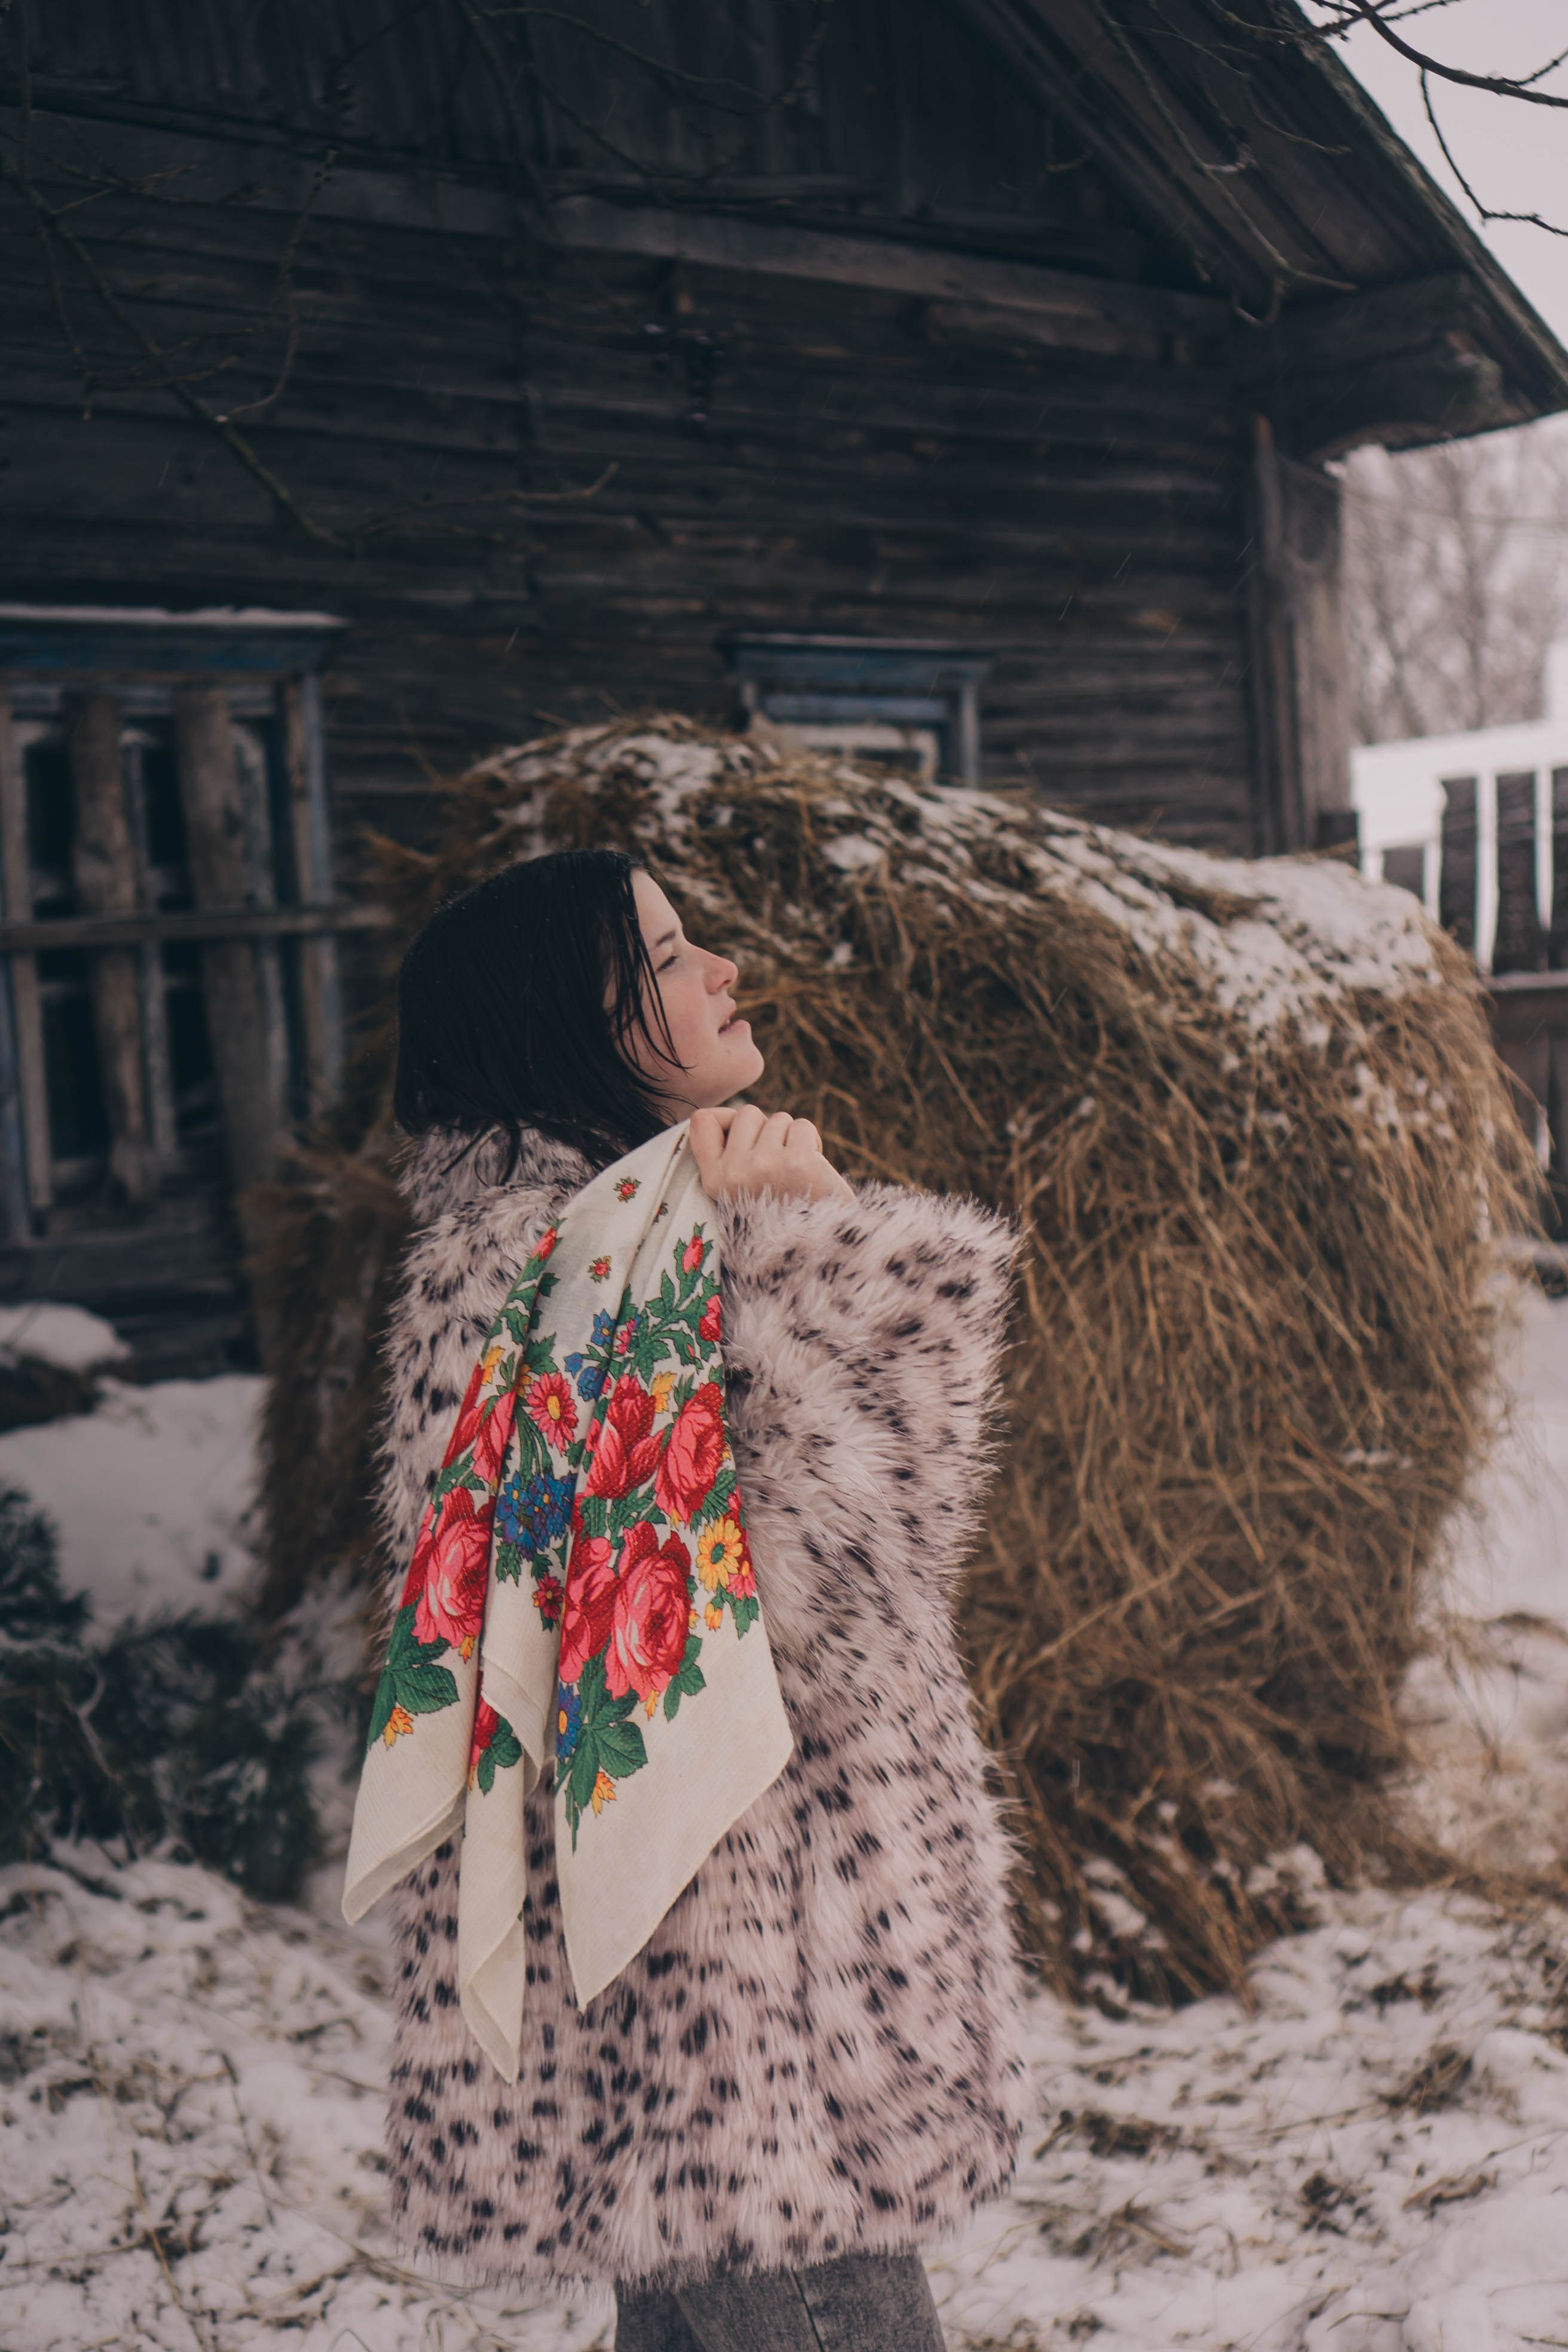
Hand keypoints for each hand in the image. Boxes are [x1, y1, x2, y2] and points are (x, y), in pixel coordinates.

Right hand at [688, 1104, 853, 1204]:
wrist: (816, 1251)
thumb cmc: (779, 1216)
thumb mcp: (737, 1194)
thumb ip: (729, 1157)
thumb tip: (733, 1116)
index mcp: (714, 1181)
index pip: (702, 1121)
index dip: (725, 1118)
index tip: (745, 1138)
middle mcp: (734, 1173)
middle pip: (747, 1113)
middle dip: (767, 1130)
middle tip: (778, 1164)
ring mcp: (766, 1165)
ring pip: (778, 1119)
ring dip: (792, 1139)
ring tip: (796, 1172)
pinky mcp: (799, 1162)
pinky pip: (803, 1126)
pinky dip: (812, 1142)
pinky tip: (813, 1169)